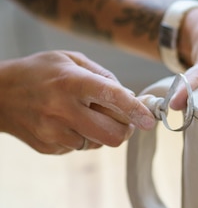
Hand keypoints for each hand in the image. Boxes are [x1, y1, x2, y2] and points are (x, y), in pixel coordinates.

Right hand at [0, 51, 155, 153]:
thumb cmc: (38, 72)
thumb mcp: (70, 59)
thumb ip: (103, 76)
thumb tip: (129, 97)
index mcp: (71, 82)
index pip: (113, 97)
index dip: (135, 110)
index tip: (149, 119)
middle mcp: (62, 109)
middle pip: (112, 134)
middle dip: (125, 129)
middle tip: (123, 120)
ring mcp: (53, 132)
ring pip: (98, 144)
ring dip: (101, 132)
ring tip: (84, 115)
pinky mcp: (48, 148)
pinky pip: (80, 148)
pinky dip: (82, 137)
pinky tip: (67, 122)